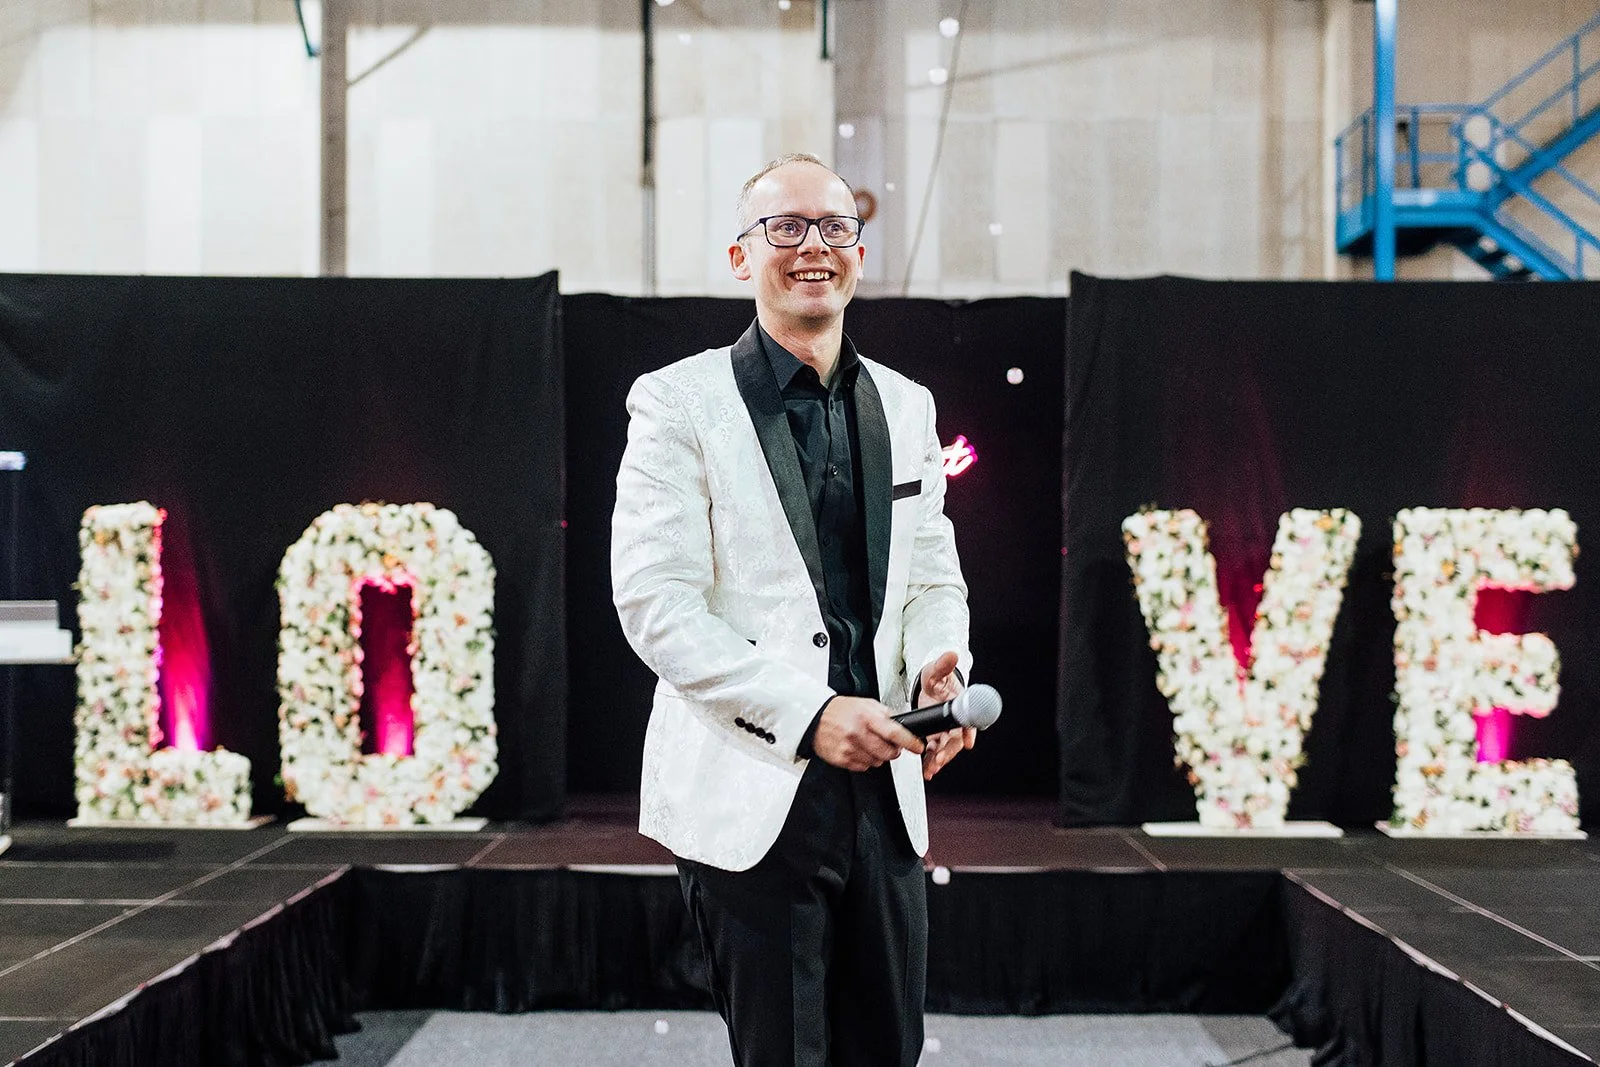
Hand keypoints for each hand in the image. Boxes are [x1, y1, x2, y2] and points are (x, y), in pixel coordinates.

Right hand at [812, 696, 923, 771]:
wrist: (814, 718)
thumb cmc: (839, 710)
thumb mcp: (865, 704)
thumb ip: (884, 714)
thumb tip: (902, 724)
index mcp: (866, 717)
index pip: (894, 732)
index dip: (909, 742)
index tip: (917, 747)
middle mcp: (857, 733)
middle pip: (888, 752)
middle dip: (894, 750)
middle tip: (889, 744)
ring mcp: (849, 748)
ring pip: (877, 762)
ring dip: (878, 756)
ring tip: (868, 744)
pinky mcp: (842, 759)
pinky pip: (863, 767)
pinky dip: (865, 761)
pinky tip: (858, 749)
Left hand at [917, 651, 973, 779]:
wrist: (929, 686)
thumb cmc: (937, 679)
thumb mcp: (936, 670)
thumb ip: (943, 665)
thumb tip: (952, 655)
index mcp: (960, 705)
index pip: (968, 720)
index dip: (968, 731)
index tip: (967, 741)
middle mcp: (955, 721)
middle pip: (955, 739)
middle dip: (948, 751)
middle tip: (939, 759)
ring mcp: (944, 730)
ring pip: (945, 749)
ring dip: (939, 760)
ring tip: (931, 769)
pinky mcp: (934, 737)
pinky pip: (934, 751)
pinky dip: (930, 761)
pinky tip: (926, 770)